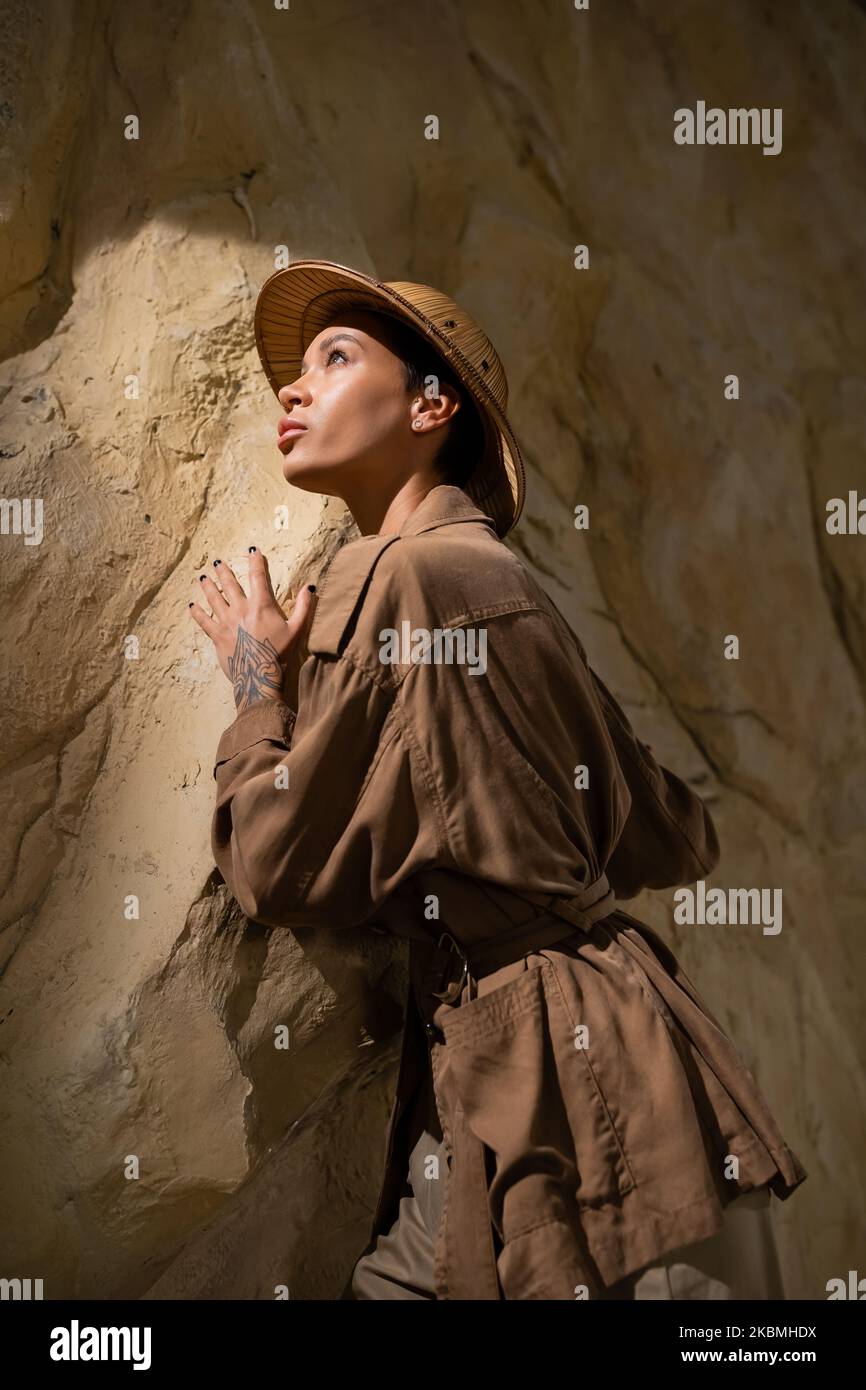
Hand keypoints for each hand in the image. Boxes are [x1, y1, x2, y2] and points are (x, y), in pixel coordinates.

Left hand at [189, 550, 317, 712]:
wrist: (259, 677)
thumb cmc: (281, 654)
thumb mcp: (297, 629)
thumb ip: (303, 606)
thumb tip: (311, 587)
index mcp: (261, 605)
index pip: (258, 576)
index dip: (256, 561)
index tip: (252, 550)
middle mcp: (241, 609)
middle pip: (230, 584)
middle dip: (224, 570)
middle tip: (217, 561)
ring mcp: (226, 622)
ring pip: (214, 598)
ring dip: (208, 586)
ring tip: (203, 577)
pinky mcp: (217, 636)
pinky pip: (204, 621)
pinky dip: (197, 612)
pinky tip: (191, 606)